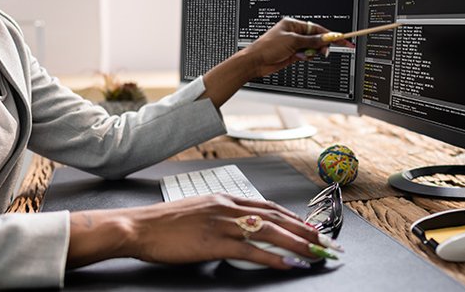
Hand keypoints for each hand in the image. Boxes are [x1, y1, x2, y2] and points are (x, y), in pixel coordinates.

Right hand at [65, 194, 339, 269]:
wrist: (138, 226)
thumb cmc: (163, 223)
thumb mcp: (196, 210)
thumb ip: (219, 215)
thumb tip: (237, 225)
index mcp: (224, 198)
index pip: (268, 206)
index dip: (293, 217)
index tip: (310, 227)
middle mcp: (228, 207)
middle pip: (276, 217)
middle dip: (305, 231)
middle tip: (326, 242)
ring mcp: (222, 225)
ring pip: (270, 232)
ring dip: (298, 243)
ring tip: (317, 253)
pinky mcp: (214, 243)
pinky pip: (252, 251)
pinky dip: (274, 258)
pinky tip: (288, 264)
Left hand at [200, 18, 353, 107]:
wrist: (256, 61)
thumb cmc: (267, 47)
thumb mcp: (292, 41)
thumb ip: (311, 40)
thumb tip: (325, 38)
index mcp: (294, 24)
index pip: (317, 28)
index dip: (330, 34)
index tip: (342, 38)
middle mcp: (295, 33)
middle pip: (317, 38)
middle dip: (321, 45)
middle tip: (325, 51)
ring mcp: (294, 44)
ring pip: (312, 48)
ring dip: (312, 53)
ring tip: (303, 55)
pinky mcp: (293, 54)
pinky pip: (306, 55)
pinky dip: (306, 57)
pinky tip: (299, 58)